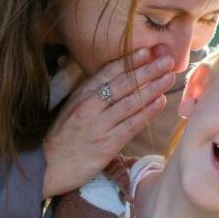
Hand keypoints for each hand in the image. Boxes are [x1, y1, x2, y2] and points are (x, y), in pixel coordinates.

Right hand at [42, 47, 174, 198]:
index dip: (129, 61)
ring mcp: (99, 125)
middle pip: (123, 85)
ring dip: (152, 88)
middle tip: (167, 60)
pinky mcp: (108, 144)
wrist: (49, 166)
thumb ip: (91, 94)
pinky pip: (132, 124)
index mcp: (81, 95)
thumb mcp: (71, 108)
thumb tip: (116, 80)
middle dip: (147, 71)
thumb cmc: (62, 137)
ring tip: (168, 78)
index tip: (147, 51)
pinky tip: (160, 102)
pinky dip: (147, 112)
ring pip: (130, 103)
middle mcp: (90, 107)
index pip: (108, 73)